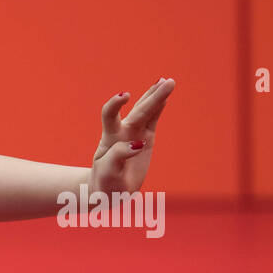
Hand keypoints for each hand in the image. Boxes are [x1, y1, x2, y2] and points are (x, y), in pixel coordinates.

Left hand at [89, 77, 174, 196]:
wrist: (108, 190)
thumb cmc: (105, 183)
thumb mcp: (108, 173)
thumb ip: (118, 157)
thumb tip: (137, 144)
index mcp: (110, 139)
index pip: (109, 116)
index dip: (115, 104)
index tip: (125, 95)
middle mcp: (122, 132)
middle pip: (138, 111)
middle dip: (152, 96)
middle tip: (166, 81)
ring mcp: (135, 134)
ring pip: (147, 111)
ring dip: (156, 97)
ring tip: (167, 82)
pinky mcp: (146, 139)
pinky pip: (153, 120)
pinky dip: (159, 108)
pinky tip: (165, 97)